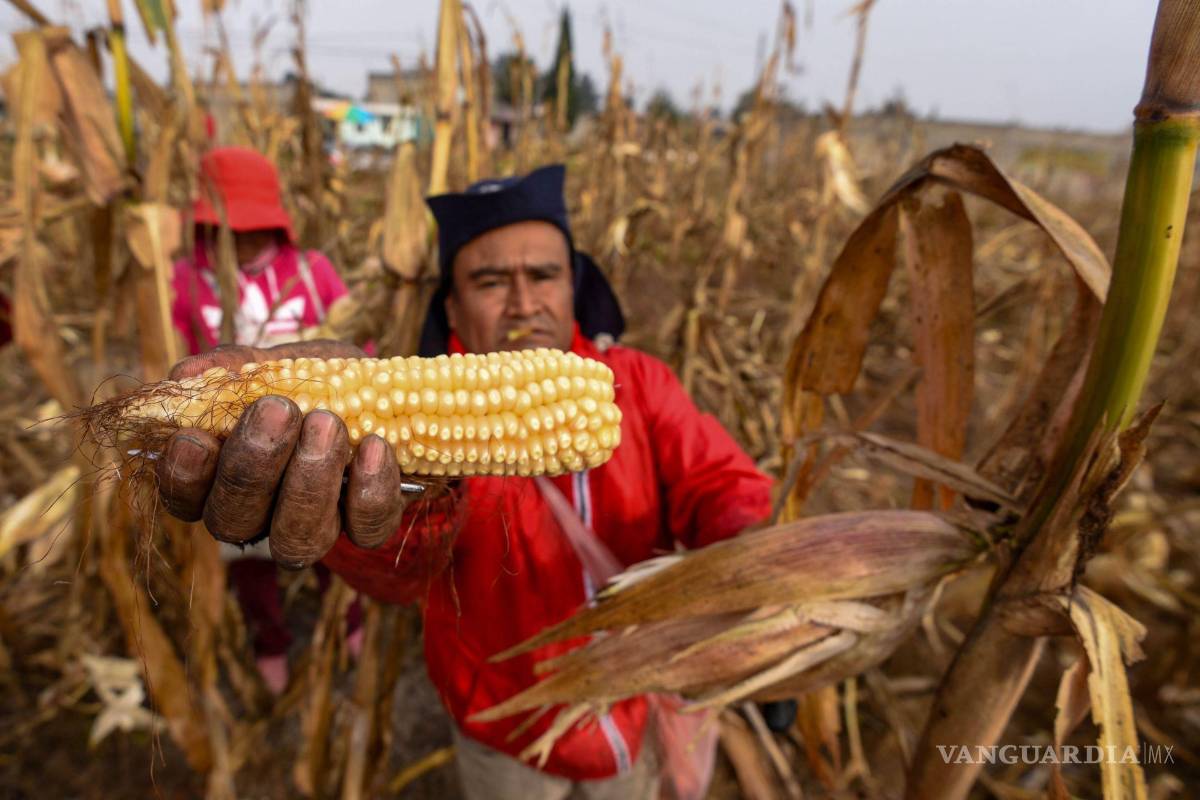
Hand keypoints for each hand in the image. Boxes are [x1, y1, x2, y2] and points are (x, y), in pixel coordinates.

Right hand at [155, 340, 410, 568]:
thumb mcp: (280, 363)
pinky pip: (365, 530)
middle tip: (276, 410)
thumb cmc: (319, 382)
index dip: (184, 477)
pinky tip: (372, 446)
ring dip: (308, 482)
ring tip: (326, 423)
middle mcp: (261, 517)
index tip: (195, 437)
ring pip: (295, 539)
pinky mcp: (368, 528)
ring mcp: (315, 529)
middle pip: (234, 522)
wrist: (389, 393)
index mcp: (223, 478)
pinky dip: (368, 490)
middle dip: (250, 469)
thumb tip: (187, 375)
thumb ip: (236, 367)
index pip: (186, 498)